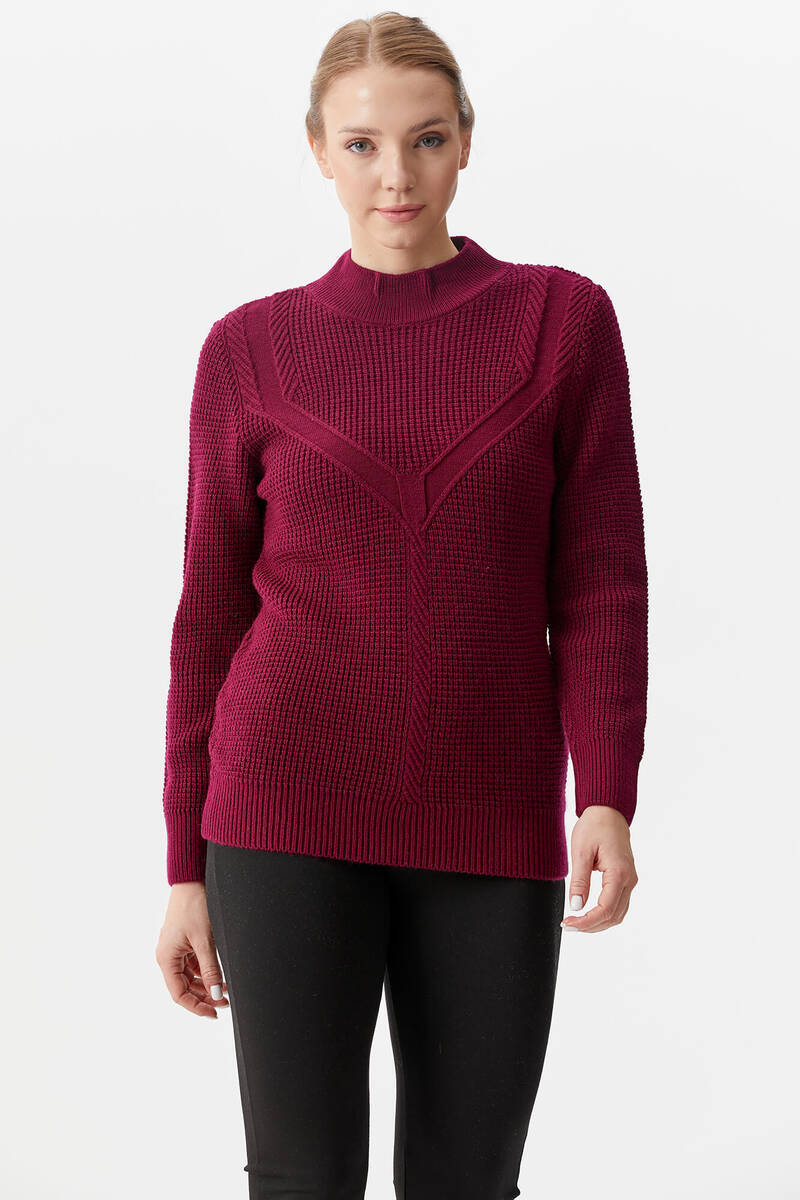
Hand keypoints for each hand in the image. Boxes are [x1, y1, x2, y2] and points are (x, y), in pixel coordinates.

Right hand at [155, 881, 229, 1017]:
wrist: (193, 880)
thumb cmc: (195, 907)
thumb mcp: (205, 941)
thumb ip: (211, 970)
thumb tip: (216, 995)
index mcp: (166, 959)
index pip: (179, 994)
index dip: (196, 1007)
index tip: (214, 1013)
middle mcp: (168, 956)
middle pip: (184, 987)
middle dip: (204, 997)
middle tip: (226, 1002)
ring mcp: (176, 950)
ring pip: (190, 977)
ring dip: (207, 985)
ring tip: (226, 991)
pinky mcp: (184, 942)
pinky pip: (194, 965)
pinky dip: (206, 972)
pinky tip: (220, 976)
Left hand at [561, 805, 637, 932]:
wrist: (608, 811)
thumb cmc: (594, 826)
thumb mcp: (581, 852)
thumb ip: (579, 881)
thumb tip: (576, 906)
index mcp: (619, 873)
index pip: (605, 910)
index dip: (586, 922)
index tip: (568, 923)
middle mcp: (629, 880)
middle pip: (613, 916)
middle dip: (591, 926)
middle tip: (568, 925)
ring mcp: (630, 880)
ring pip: (618, 914)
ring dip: (598, 923)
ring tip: (576, 922)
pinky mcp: (626, 879)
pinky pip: (618, 904)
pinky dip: (604, 914)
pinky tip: (588, 913)